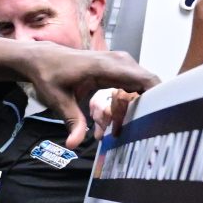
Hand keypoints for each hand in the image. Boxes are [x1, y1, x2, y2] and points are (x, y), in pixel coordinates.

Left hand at [17, 44, 159, 149]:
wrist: (44, 58)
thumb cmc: (50, 75)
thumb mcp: (58, 100)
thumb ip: (72, 121)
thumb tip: (74, 144)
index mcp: (107, 67)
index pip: (145, 79)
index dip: (158, 97)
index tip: (157, 118)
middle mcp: (119, 62)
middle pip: (145, 88)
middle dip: (139, 110)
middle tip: (119, 128)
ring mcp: (121, 63)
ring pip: (139, 88)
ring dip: (129, 108)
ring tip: (108, 125)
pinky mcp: (119, 68)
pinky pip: (132, 86)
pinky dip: (125, 102)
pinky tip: (110, 116)